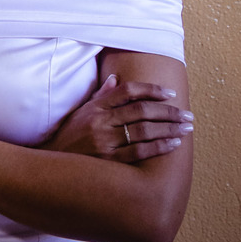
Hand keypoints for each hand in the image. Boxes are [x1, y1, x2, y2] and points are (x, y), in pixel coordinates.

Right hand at [42, 74, 193, 162]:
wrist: (53, 162)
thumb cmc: (70, 135)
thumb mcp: (82, 112)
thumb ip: (101, 96)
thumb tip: (117, 79)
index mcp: (95, 107)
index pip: (127, 91)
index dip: (151, 90)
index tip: (170, 94)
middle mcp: (100, 121)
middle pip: (141, 110)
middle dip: (168, 111)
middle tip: (187, 114)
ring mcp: (104, 141)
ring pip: (144, 131)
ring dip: (169, 128)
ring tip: (186, 128)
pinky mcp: (108, 160)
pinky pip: (139, 151)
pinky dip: (159, 146)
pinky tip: (174, 143)